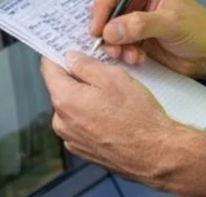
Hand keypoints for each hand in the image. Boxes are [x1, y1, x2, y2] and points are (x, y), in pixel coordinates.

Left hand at [40, 51, 185, 184]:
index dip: (58, 55)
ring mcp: (72, 139)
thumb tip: (71, 58)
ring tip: (113, 100)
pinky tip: (114, 117)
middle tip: (102, 74)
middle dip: (78, 79)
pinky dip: (93, 118)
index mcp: (64, 100)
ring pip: (73, 108)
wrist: (156, 154)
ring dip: (86, 100)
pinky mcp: (84, 151)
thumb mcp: (113, 77)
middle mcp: (62, 123)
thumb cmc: (138, 118)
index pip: (48, 68)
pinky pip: (82, 126)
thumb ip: (85, 65)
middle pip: (61, 89)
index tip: (67, 50)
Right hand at [90, 0, 205, 78]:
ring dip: (114, 44)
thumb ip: (140, 24)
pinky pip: (116, 43)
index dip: (100, 5)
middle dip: (105, 29)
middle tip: (109, 47)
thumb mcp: (171, 22)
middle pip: (105, 8)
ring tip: (129, 56)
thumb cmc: (198, 29)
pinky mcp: (133, 37)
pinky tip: (137, 59)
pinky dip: (122, 52)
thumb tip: (108, 31)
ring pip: (108, 29)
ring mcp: (133, 17)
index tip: (97, 29)